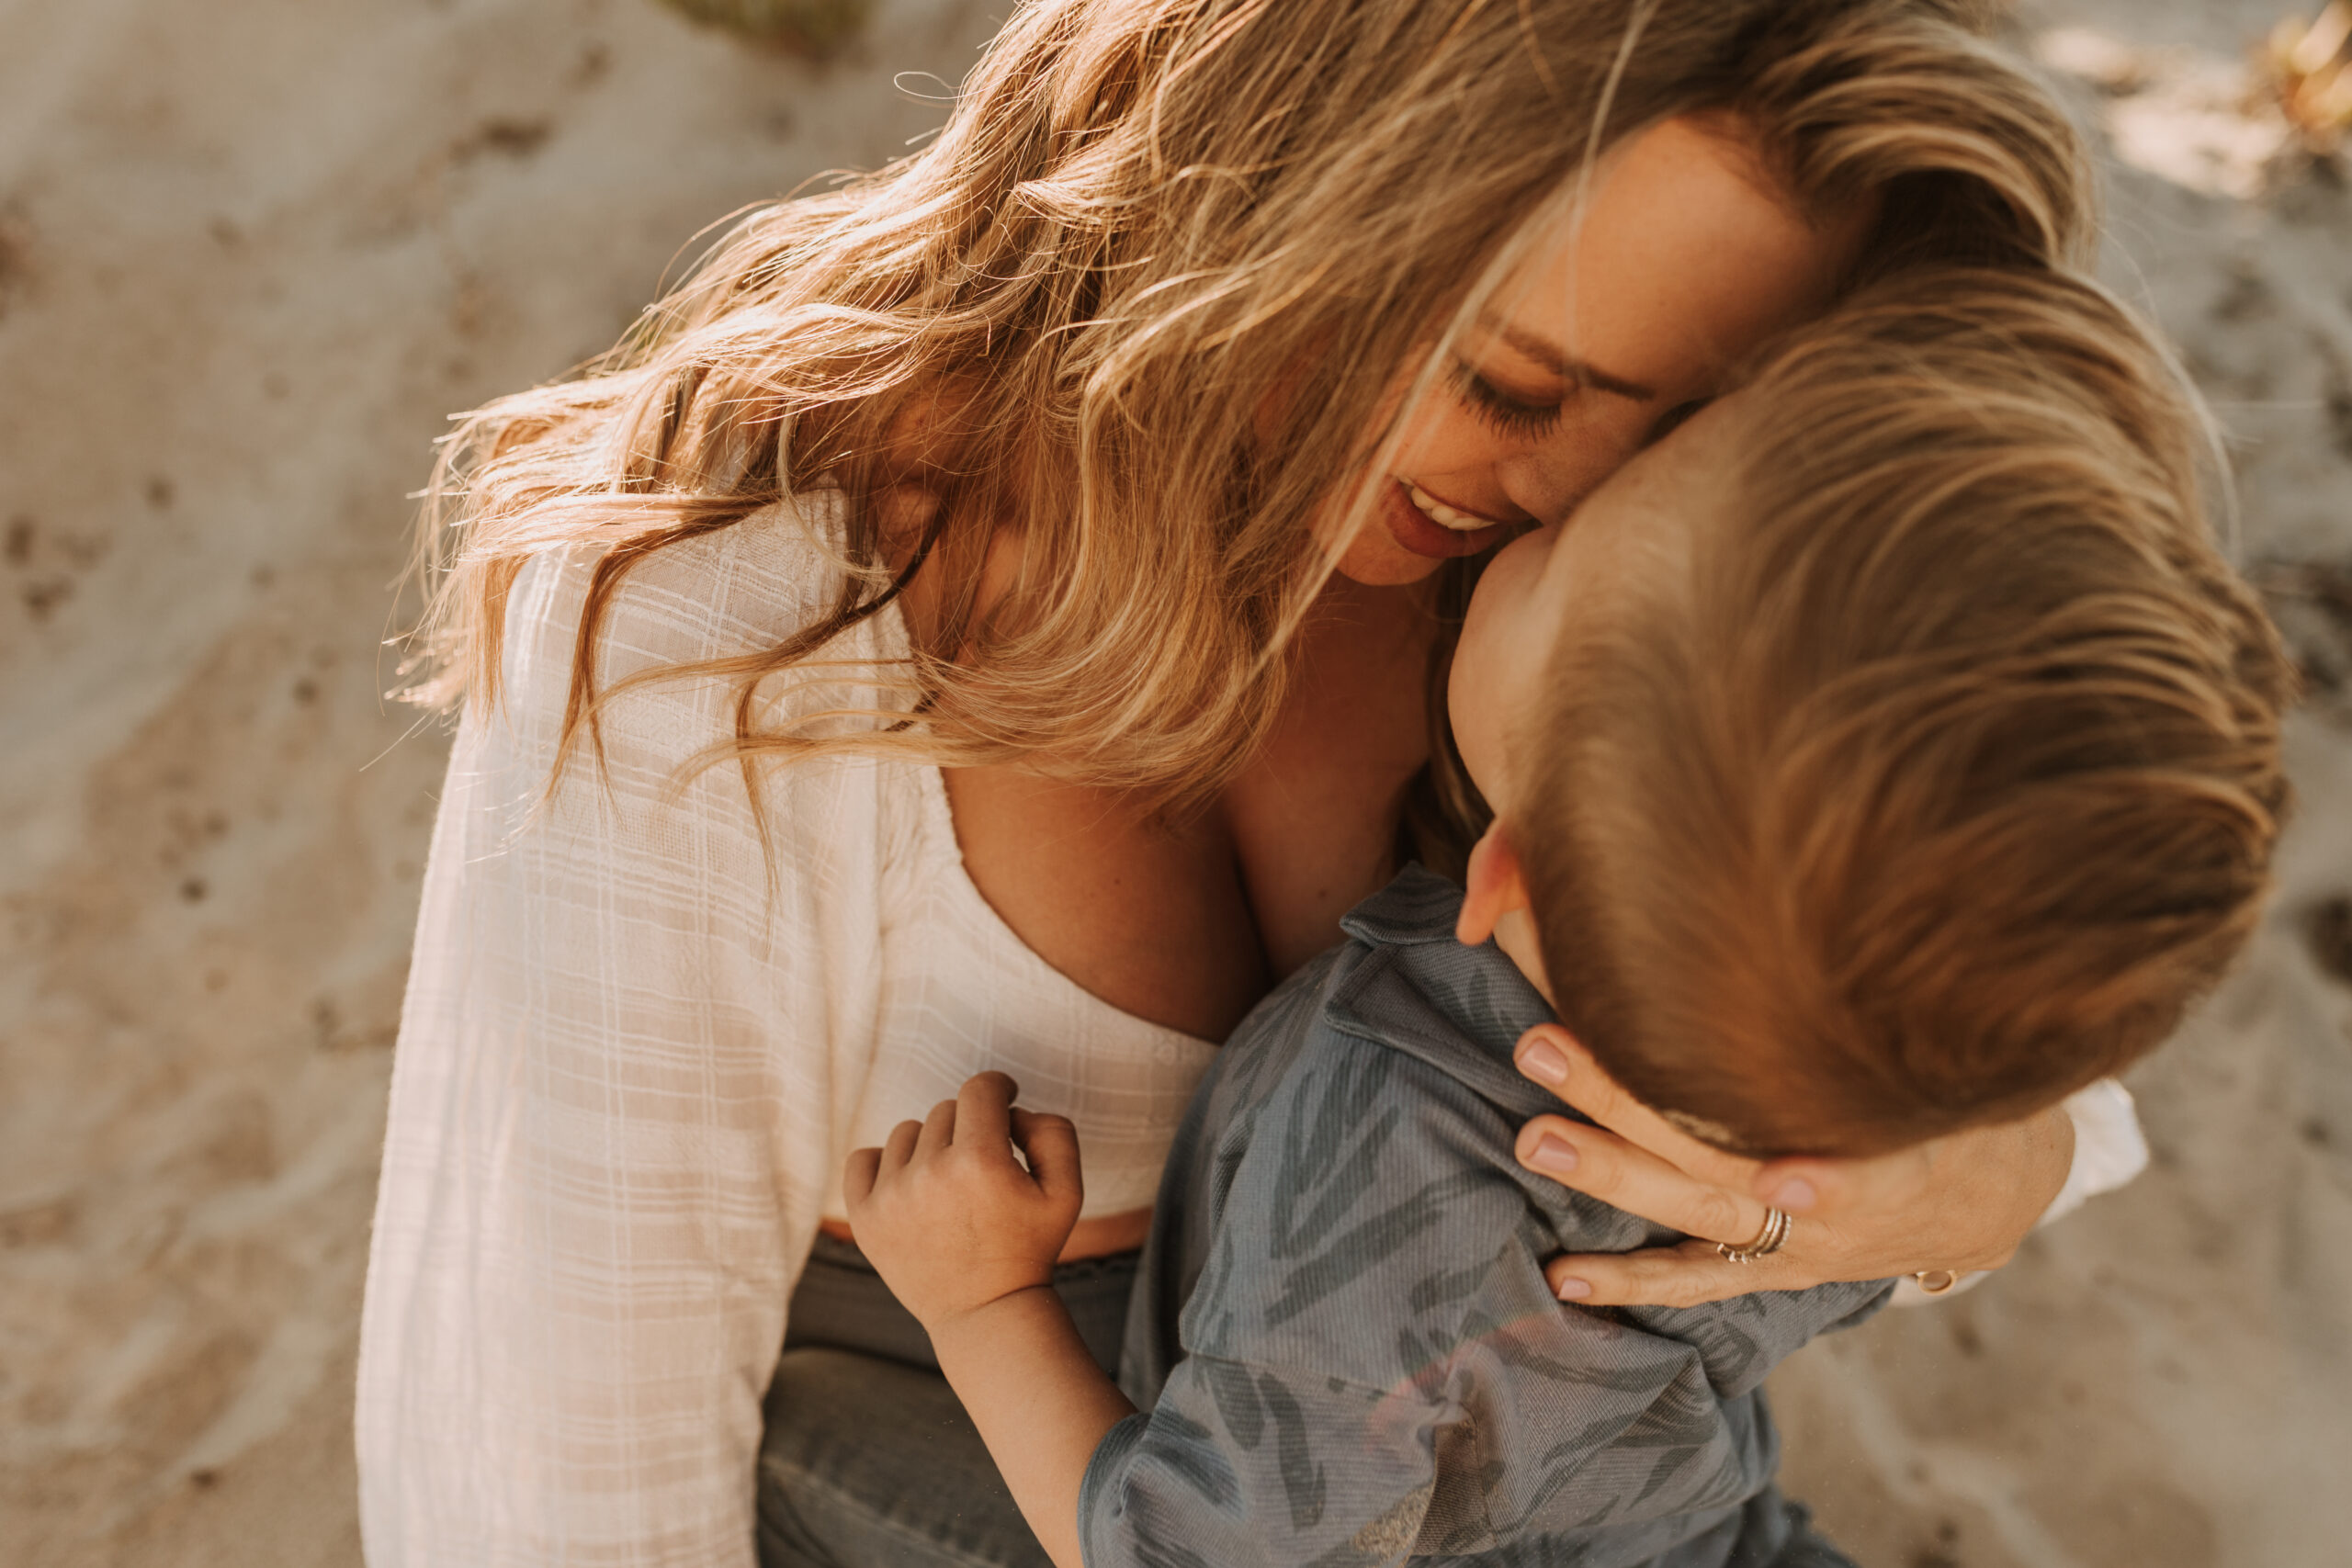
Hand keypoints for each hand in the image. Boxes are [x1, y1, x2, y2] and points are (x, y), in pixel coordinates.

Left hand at [843, 1071, 1083, 1330]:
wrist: (986, 1312)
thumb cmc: (1029, 1249)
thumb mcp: (1067, 1191)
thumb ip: (1053, 1132)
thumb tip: (1013, 1111)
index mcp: (980, 1161)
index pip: (980, 1090)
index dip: (998, 1088)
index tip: (1004, 1098)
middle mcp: (929, 1173)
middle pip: (947, 1111)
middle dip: (971, 1129)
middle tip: (986, 1165)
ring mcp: (890, 1196)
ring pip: (908, 1132)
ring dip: (931, 1147)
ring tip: (950, 1185)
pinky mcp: (864, 1218)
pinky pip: (863, 1159)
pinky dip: (885, 1164)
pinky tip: (910, 1184)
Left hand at [1509, 1024, 2074, 1307]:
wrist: (1979, 1202)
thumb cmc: (1943, 1098)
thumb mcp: (1942, 1048)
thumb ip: (1865, 998)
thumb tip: (1807, 887)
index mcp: (1887, 1140)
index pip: (1837, 1136)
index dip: (1820, 1170)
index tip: (1777, 1170)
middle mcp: (1832, 1200)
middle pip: (1720, 1150)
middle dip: (1627, 1100)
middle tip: (1544, 1046)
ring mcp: (1795, 1242)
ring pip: (1691, 1206)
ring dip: (1608, 1171)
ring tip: (1534, 1139)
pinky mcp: (1772, 1271)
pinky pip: (1694, 1278)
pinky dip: (1631, 1279)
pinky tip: (1564, 1275)